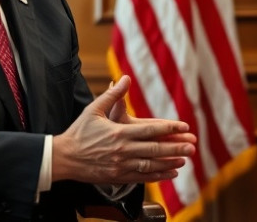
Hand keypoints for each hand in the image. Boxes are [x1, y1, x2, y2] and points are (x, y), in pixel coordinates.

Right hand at [52, 75, 196, 183]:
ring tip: (185, 160)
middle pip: (155, 149)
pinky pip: (143, 177)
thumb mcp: (94, 109)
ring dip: (170, 162)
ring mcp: (121, 165)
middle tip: (192, 146)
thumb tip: (125, 78)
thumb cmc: (79, 132)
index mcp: (119, 132)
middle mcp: (123, 150)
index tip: (184, 126)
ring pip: (152, 165)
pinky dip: (159, 176)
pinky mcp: (118, 177)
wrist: (64, 157)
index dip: (169, 128)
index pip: (151, 130)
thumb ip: (113, 95)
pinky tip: (170, 173)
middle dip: (176, 147)